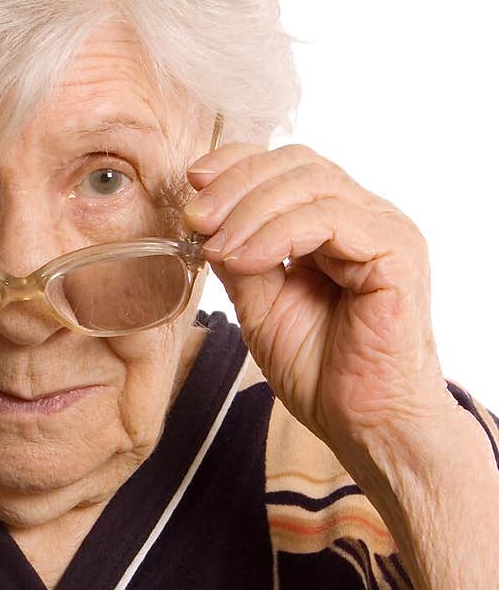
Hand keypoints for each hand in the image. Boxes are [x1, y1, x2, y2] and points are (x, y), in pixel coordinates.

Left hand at [183, 141, 458, 466]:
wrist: (365, 424)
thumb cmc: (323, 375)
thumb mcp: (262, 307)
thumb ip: (241, 260)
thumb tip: (204, 223)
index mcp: (339, 224)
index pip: (289, 166)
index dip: (239, 164)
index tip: (193, 181)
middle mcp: (367, 218)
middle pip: (299, 164)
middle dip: (237, 184)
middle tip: (196, 217)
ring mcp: (386, 231)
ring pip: (312, 184)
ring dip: (250, 211)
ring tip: (216, 247)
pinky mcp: (396, 253)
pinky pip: (331, 219)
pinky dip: (278, 233)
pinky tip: (246, 259)